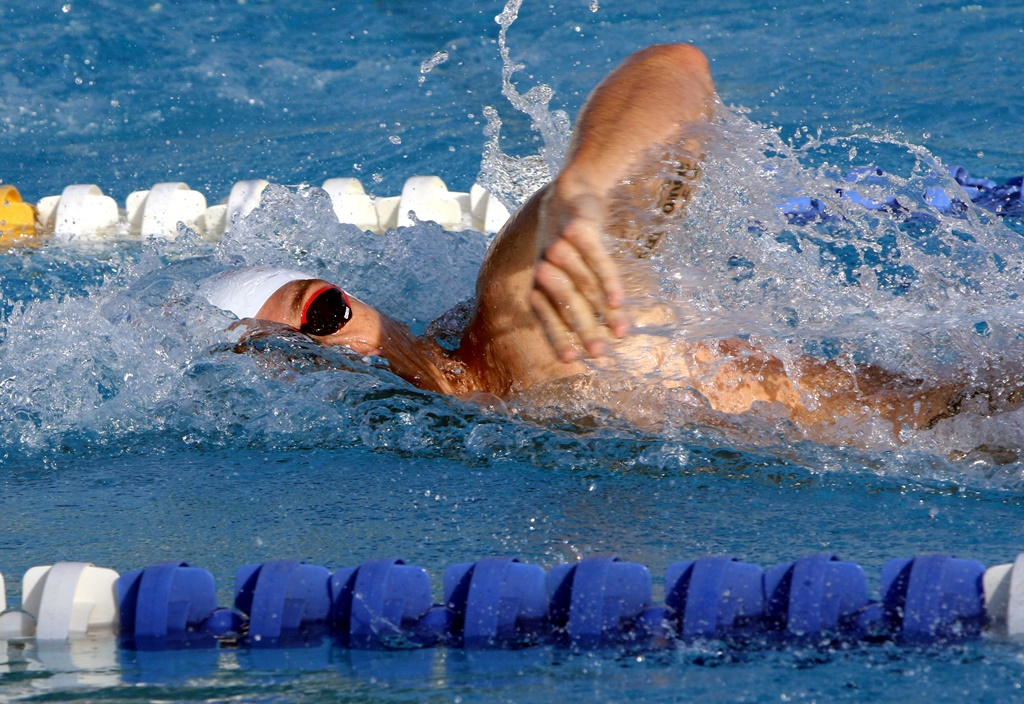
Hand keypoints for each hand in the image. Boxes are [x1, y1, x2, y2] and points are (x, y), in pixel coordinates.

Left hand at [531, 186, 628, 360]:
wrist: (572, 191)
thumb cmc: (569, 241)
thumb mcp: (566, 270)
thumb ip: (577, 300)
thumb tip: (599, 336)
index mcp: (538, 282)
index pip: (546, 315)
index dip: (558, 336)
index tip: (572, 359)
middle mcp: (545, 267)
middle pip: (568, 304)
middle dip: (585, 331)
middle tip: (600, 354)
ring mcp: (560, 247)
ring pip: (586, 286)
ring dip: (605, 312)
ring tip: (623, 333)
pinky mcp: (579, 231)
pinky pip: (597, 262)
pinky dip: (609, 283)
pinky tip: (619, 302)